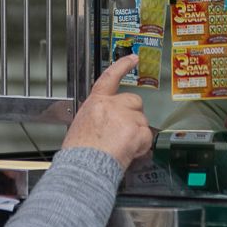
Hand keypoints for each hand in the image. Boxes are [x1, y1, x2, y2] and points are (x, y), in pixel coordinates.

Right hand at [62, 55, 151, 169]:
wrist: (83, 168)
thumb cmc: (79, 152)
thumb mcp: (82, 124)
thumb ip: (98, 115)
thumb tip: (107, 120)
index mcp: (96, 102)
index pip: (111, 78)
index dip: (123, 65)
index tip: (133, 58)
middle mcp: (112, 106)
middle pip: (134, 102)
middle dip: (133, 115)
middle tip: (123, 132)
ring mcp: (125, 117)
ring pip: (142, 121)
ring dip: (136, 133)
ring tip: (121, 146)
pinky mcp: (136, 131)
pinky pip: (147, 136)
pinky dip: (141, 145)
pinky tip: (128, 151)